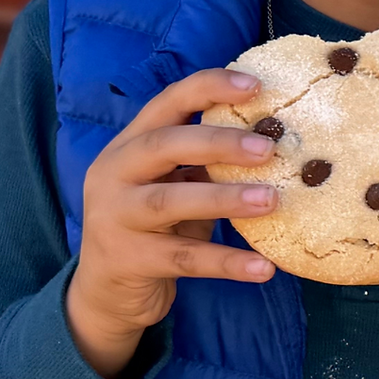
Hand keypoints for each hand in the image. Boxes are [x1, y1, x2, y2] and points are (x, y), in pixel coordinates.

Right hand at [66, 68, 278, 378]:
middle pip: (164, 145)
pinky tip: (263, 268)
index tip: (254, 86)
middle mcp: (114, 173)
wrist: (105, 293)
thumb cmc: (154, 223)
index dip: (210, 88)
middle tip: (268, 149)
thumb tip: (272, 138)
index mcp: (130, 142)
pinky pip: (184, 259)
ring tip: (271, 200)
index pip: (168, 101)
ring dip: (225, 199)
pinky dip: (226, 262)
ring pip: (169, 201)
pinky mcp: (128, 262)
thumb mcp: (173, 182)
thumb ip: (205, 160)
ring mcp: (115, 218)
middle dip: (219, 142)